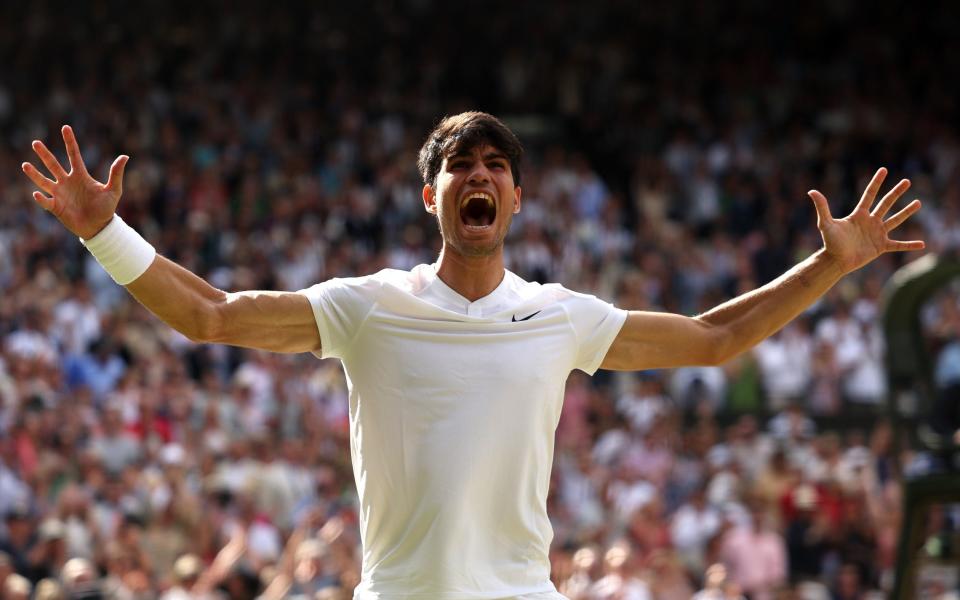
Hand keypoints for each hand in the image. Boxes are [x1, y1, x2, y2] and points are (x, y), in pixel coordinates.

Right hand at [21, 125, 127, 238]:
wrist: (99, 227)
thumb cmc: (106, 208)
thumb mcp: (114, 190)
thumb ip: (116, 174)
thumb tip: (125, 156)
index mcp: (81, 176)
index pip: (74, 155)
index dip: (70, 142)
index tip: (65, 127)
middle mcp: (67, 182)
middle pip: (53, 165)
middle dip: (44, 154)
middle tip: (35, 143)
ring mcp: (60, 194)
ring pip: (44, 181)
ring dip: (34, 174)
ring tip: (25, 165)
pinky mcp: (56, 207)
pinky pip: (46, 201)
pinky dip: (41, 198)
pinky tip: (37, 194)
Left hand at [808, 167, 923, 272]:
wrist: (836, 261)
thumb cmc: (830, 242)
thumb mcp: (826, 223)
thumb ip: (822, 207)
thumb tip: (812, 191)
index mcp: (859, 214)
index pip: (870, 194)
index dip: (876, 182)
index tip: (883, 170)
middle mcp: (870, 221)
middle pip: (886, 203)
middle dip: (896, 192)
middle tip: (907, 181)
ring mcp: (877, 233)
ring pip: (895, 220)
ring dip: (907, 212)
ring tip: (918, 203)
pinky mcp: (881, 246)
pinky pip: (898, 245)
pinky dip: (910, 245)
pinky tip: (922, 244)